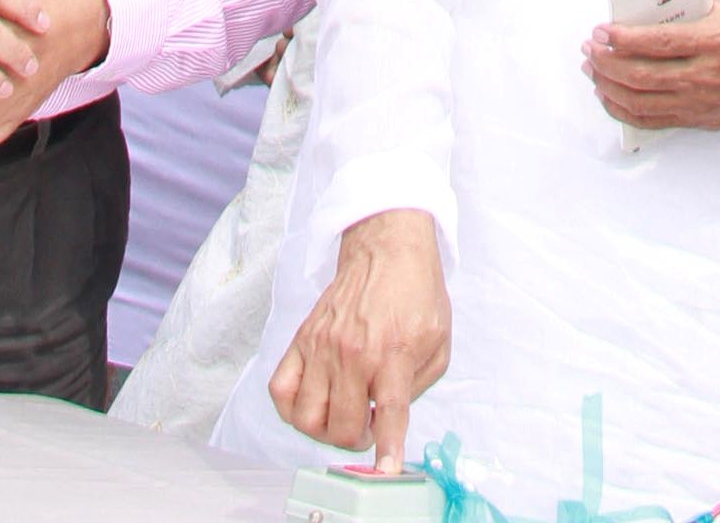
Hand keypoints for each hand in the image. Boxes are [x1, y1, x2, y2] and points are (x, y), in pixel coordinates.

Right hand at [269, 206, 451, 462]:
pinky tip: (315, 400)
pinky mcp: (302, 339)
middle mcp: (353, 353)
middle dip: (357, 440)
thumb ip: (417, 387)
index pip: (389, 413)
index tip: (386, 470)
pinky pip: (280, 391)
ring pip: (306, 418)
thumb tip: (389, 421)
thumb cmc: (415, 294)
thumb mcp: (438, 341)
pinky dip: (291, 409)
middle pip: (341, 427)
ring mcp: (322, 346)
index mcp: (394, 353)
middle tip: (368, 424)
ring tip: (342, 413)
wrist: (386, 248)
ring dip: (324, 429)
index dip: (387, 448)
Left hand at [583, 0, 719, 133]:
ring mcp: (697, 101)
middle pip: (643, 76)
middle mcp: (702, 75)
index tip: (602, 30)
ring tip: (592, 70)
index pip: (659, 43)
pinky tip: (609, 96)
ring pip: (641, 101)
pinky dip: (624, 110)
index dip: (625, 39)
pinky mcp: (695, 118)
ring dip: (609, 87)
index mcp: (711, 40)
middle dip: (608, 63)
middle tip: (589, 50)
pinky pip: (651, 121)